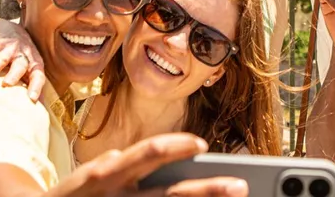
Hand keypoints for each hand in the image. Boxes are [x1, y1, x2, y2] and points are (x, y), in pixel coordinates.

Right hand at [0, 20, 45, 101]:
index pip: (38, 75)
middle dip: (14, 74)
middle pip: (20, 64)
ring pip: (0, 59)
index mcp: (34, 62)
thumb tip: (39, 108)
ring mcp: (8, 49)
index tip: (32, 99)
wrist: (10, 30)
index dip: (36, 86)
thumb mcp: (32, 67)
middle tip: (7, 84)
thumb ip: (34, 85)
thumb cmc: (24, 57)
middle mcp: (23, 54)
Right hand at [48, 133, 247, 196]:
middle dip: (209, 190)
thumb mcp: (92, 176)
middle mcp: (115, 195)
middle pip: (171, 194)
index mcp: (108, 174)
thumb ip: (120, 167)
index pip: (148, 152)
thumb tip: (148, 158)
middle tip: (241, 185)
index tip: (202, 143)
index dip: (177, 146)